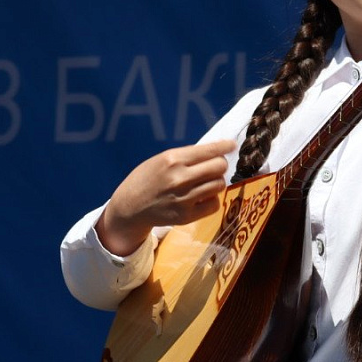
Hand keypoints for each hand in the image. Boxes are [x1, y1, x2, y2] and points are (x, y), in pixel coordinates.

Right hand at [98, 139, 236, 255]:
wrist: (130, 207)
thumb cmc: (147, 178)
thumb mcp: (161, 159)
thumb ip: (187, 156)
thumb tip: (216, 151)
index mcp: (173, 159)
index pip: (210, 150)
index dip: (225, 146)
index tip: (232, 145)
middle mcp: (180, 178)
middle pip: (220, 167)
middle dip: (220, 165)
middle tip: (213, 167)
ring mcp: (184, 198)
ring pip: (219, 185)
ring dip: (216, 181)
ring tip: (205, 182)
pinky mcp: (186, 216)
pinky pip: (214, 204)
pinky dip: (212, 199)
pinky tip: (202, 197)